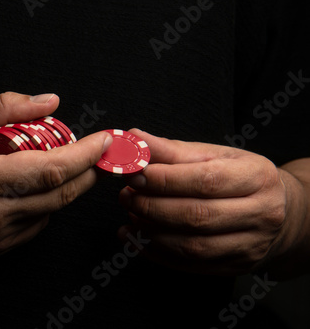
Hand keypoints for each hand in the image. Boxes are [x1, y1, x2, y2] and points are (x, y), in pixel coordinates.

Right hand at [0, 92, 111, 257]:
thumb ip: (4, 109)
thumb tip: (50, 101)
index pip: (51, 170)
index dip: (84, 155)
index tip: (104, 141)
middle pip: (60, 195)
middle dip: (85, 172)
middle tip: (92, 153)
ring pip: (51, 211)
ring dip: (65, 187)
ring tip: (57, 165)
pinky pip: (36, 225)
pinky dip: (45, 204)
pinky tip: (32, 189)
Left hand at [118, 129, 308, 275]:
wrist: (278, 212)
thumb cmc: (240, 178)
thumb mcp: (215, 155)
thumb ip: (173, 150)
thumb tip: (136, 138)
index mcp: (257, 177)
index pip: (207, 180)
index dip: (165, 179)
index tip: (134, 174)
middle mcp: (261, 213)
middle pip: (198, 216)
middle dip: (153, 206)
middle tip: (126, 196)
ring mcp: (250, 245)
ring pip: (193, 246)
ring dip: (152, 232)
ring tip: (131, 215)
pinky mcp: (235, 267)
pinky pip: (190, 265)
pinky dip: (156, 253)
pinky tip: (137, 238)